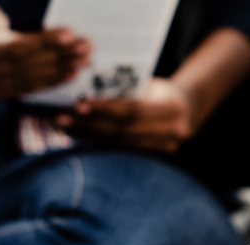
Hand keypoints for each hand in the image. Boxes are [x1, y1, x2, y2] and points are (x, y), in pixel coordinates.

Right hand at [0, 0, 89, 103]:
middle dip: (58, 56)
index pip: (11, 47)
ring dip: (59, 71)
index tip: (69, 35)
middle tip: (86, 47)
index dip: (42, 43)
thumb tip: (22, 34)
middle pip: (23, 67)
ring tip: (84, 60)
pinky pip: (21, 91)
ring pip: (26, 82)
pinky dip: (47, 83)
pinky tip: (68, 76)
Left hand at [56, 78, 196, 152]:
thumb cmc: (160, 90)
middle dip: (91, 125)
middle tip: (62, 119)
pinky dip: (102, 143)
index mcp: (172, 107)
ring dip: (91, 136)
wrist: (187, 108)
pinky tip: (82, 137)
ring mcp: (167, 147)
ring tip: (66, 128)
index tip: (79, 105)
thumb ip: (125, 91)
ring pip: (122, 143)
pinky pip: (125, 150)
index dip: (105, 109)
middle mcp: (173, 131)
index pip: (133, 110)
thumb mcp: (148, 84)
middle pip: (125, 130)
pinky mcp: (158, 155)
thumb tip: (84, 95)